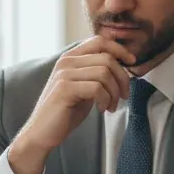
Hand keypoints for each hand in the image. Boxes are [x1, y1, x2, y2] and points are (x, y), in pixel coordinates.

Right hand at [8, 37, 136, 173]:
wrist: (42, 132)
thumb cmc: (65, 112)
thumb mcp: (84, 87)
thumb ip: (96, 74)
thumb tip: (123, 66)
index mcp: (70, 58)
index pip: (99, 40)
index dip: (119, 49)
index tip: (131, 62)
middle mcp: (66, 62)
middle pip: (107, 58)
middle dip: (122, 79)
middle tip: (123, 96)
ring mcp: (64, 74)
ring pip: (104, 73)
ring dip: (114, 92)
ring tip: (111, 106)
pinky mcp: (65, 89)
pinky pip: (97, 88)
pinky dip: (105, 100)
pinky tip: (101, 109)